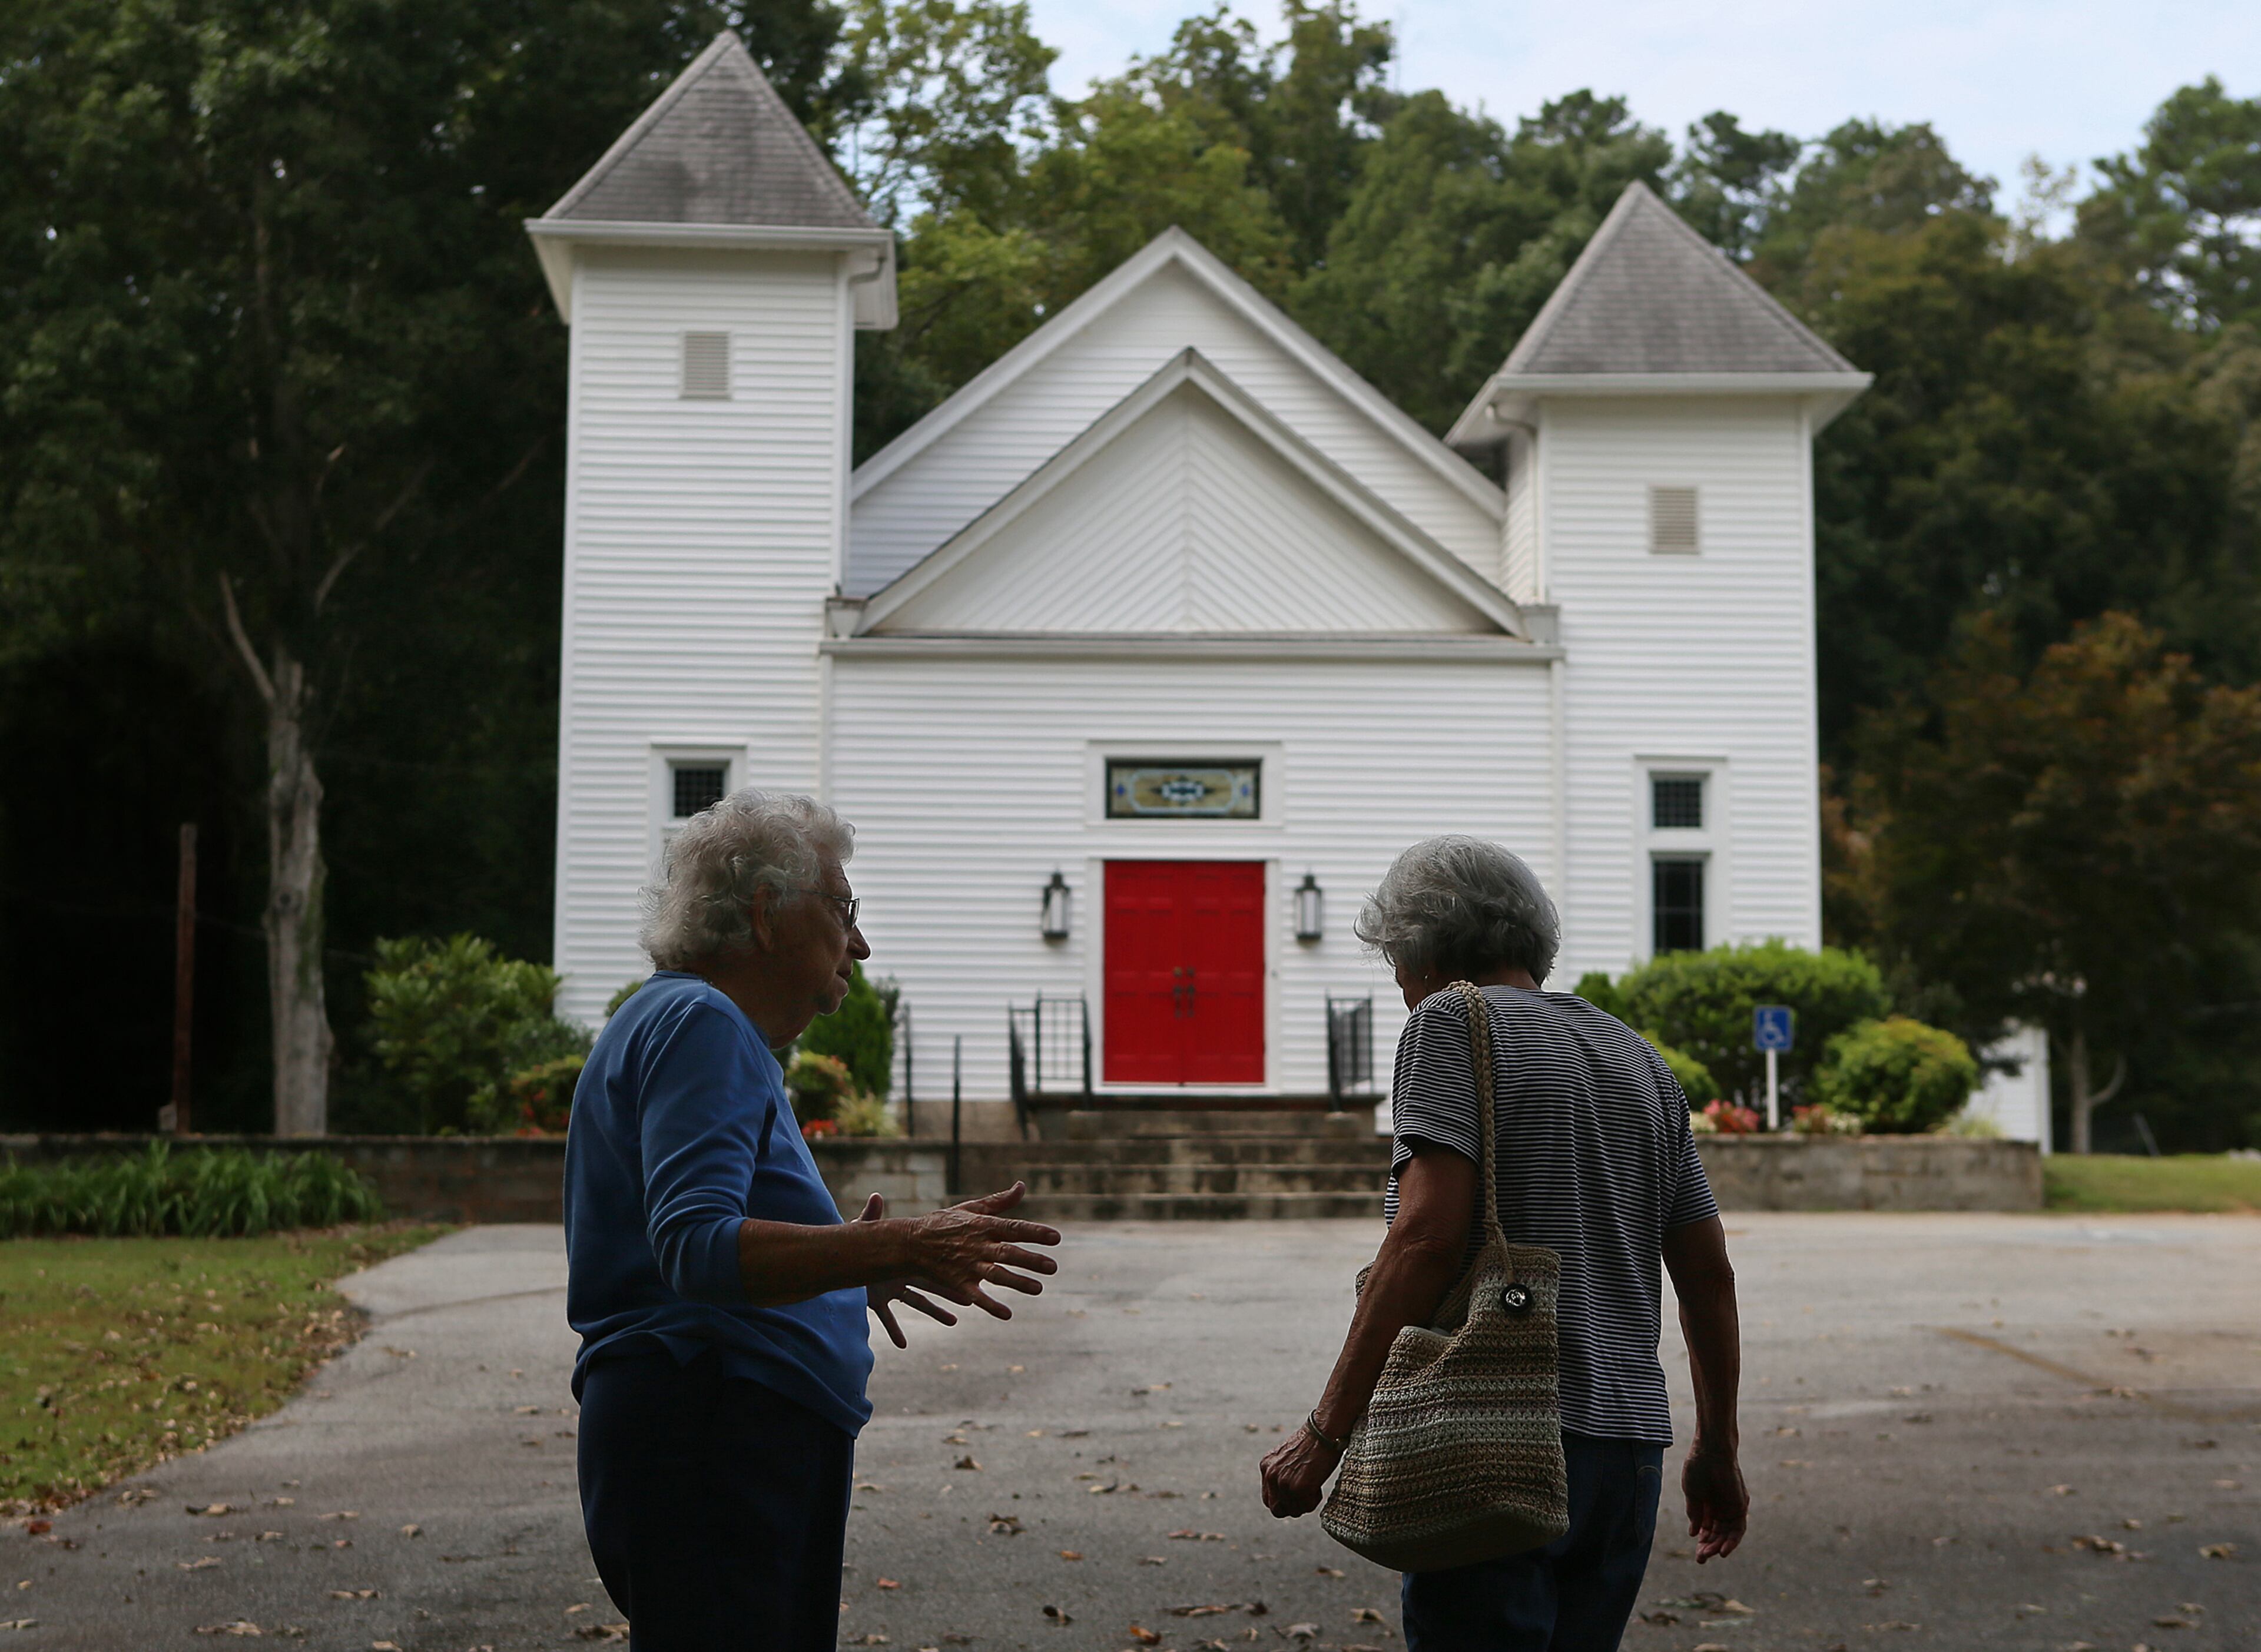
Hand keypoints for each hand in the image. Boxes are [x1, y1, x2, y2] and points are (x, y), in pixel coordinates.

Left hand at [855, 1194, 959, 1347]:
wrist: (840, 1258)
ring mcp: (890, 1289)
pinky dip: (894, 1330)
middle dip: (951, 1292)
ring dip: (935, 1313)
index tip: (966, 1268)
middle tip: (972, 1299)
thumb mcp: (864, 1228)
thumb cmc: (854, 1241)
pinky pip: (888, 1318)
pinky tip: (903, 1345)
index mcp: (903, 1257)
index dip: (949, 1267)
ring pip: (917, 1303)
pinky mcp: (875, 1302)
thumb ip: (871, 1214)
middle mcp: (901, 1274)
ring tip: (954, 1322)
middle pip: (931, 1285)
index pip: (931, 1263)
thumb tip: (875, 1195)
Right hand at [899, 1183, 1061, 1320]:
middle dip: (1030, 1260)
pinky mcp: (957, 1282)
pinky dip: (990, 1305)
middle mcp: (977, 1245)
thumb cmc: (943, 1223)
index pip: (1014, 1228)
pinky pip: (976, 1296)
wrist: (910, 1243)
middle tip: (1053, 1267)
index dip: (1035, 1232)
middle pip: (1008, 1253)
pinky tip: (1006, 1314)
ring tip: (1038, 1289)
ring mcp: (967, 1265)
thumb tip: (1021, 1186)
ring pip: (996, 1275)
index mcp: (982, 1225)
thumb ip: (998, 1201)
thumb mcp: (970, 1208)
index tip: (1056, 1238)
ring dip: (1017, 1282)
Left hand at [1259, 1426, 1339, 1518]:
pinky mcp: (1299, 1487)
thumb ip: (1280, 1474)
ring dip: (1305, 1503)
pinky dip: (1315, 1500)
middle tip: (1305, 1496)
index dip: (1283, 1502)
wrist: (1324, 1431)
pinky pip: (1307, 1506)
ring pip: (1293, 1510)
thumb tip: (1284, 1496)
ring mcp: (1284, 1482)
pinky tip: (1318, 1484)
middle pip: (1277, 1509)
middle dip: (1292, 1507)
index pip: (1268, 1500)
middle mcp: (1271, 1475)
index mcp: (1266, 1466)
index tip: (1296, 1496)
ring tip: (1313, 1485)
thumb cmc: (1311, 1442)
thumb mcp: (1286, 1457)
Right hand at [1683, 1442, 1746, 1562]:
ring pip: (1727, 1534)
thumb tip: (1693, 1533)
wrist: (1711, 1451)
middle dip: (1709, 1547)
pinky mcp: (1740, 1505)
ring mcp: (1731, 1507)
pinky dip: (1732, 1541)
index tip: (1697, 1553)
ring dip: (1719, 1546)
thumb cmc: (1698, 1467)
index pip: (1707, 1529)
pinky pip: (1738, 1528)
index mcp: (1707, 1504)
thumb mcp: (1692, 1494)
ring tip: (1709, 1556)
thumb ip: (1695, 1513)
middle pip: (1717, 1534)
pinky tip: (1722, 1550)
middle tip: (1700, 1559)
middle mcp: (1721, 1508)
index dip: (1702, 1542)